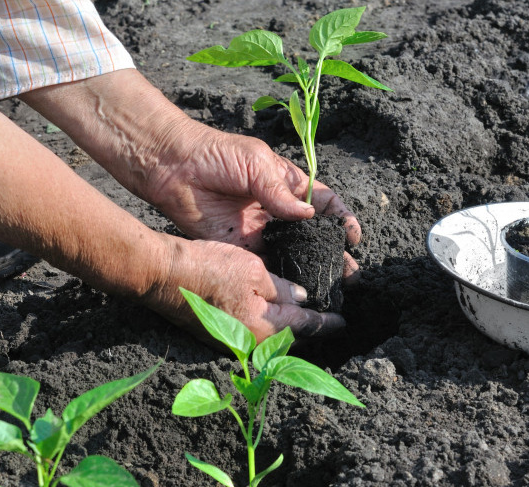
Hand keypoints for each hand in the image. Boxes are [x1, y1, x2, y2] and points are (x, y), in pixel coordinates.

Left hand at [136, 120, 362, 279]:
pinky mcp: (240, 247)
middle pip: (313, 235)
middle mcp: (277, 210)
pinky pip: (265, 264)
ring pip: (293, 253)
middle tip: (351, 274)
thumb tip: (309, 216)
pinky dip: (282, 277)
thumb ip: (281, 193)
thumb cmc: (217, 155)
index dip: (341, 218)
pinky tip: (299, 289)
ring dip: (312, 268)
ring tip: (333, 287)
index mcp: (287, 184)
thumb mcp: (257, 164)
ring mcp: (260, 230)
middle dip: (333, 253)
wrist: (174, 168)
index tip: (354, 236)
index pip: (323, 203)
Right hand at [145, 236, 345, 340]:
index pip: (305, 326)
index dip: (326, 323)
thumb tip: (301, 299)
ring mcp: (231, 342)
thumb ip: (281, 287)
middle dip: (310, 331)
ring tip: (305, 320)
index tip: (343, 322)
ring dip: (289, 331)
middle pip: (290, 340)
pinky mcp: (217, 335)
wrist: (163, 276)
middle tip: (328, 322)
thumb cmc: (208, 269)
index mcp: (264, 327)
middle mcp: (250, 342)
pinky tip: (272, 316)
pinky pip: (252, 335)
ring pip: (271, 339)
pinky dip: (268, 327)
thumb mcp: (253, 270)